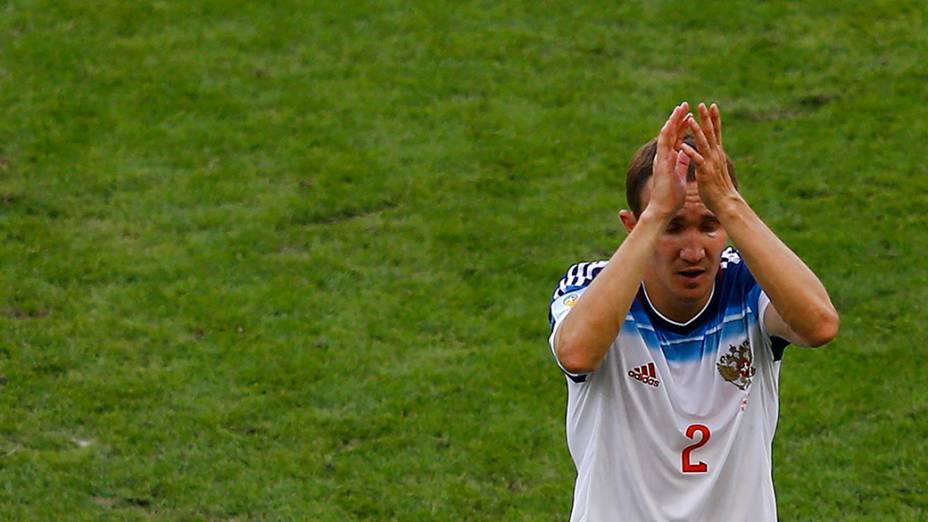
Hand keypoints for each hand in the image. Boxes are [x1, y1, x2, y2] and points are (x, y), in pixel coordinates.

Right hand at [646, 102, 691, 218]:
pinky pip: (663, 144)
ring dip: (673, 120)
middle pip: (671, 133)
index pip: (677, 139)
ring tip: (680, 108)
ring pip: (666, 134)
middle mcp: (664, 156)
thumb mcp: (680, 175)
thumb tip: (685, 153)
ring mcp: (661, 158)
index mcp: (670, 159)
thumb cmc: (671, 196)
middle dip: (678, 119)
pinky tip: (672, 122)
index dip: (683, 126)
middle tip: (685, 105)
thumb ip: (681, 163)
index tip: (689, 115)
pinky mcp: (660, 162)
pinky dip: (668, 132)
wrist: (663, 209)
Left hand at [681, 103, 739, 213]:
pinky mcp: (705, 172)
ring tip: (690, 119)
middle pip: (711, 133)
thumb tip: (714, 151)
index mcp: (717, 154)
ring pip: (703, 143)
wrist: (726, 202)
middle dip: (706, 118)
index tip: (711, 105)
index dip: (714, 119)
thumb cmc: (719, 188)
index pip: (716, 133)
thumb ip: (713, 158)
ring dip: (696, 131)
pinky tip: (683, 146)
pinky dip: (690, 152)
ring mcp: (711, 163)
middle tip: (702, 104)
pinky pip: (696, 160)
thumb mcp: (716, 169)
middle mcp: (715, 155)